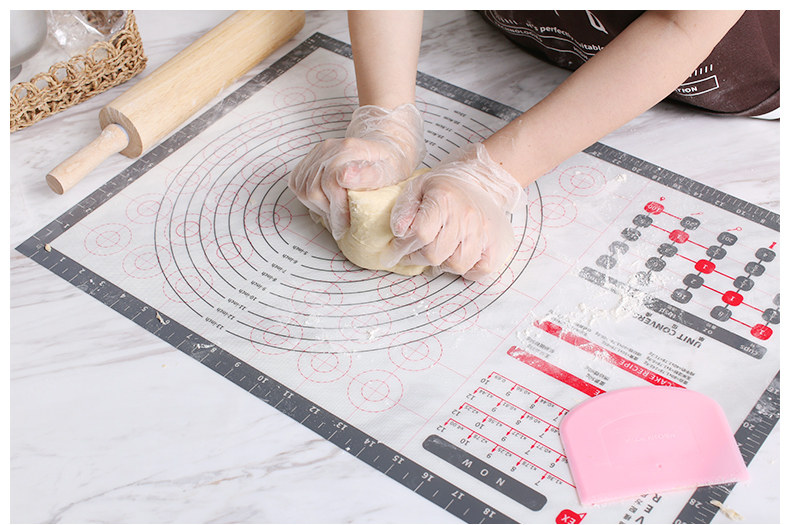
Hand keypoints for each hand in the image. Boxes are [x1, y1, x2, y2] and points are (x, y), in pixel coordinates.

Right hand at [287, 104, 424, 238]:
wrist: (385, 147)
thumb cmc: (390, 164)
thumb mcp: (391, 171)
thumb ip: (369, 175)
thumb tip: (344, 176)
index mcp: (349, 149)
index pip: (330, 184)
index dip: (338, 209)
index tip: (347, 225)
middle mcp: (329, 148)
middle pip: (313, 189)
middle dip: (329, 212)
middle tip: (343, 224)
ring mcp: (318, 151)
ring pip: (303, 189)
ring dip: (319, 207)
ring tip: (336, 213)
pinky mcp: (311, 158)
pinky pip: (298, 183)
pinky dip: (309, 198)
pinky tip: (326, 202)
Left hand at [384, 143, 522, 280]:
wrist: (482, 181)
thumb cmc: (448, 188)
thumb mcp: (418, 187)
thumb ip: (404, 208)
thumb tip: (398, 230)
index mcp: (444, 200)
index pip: (420, 235)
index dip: (403, 247)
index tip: (396, 251)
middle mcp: (466, 217)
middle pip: (435, 254)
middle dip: (419, 257)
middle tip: (416, 252)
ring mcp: (484, 232)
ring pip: (456, 265)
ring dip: (443, 264)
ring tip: (440, 253)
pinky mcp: (497, 244)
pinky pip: (481, 271)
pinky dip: (469, 271)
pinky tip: (460, 257)